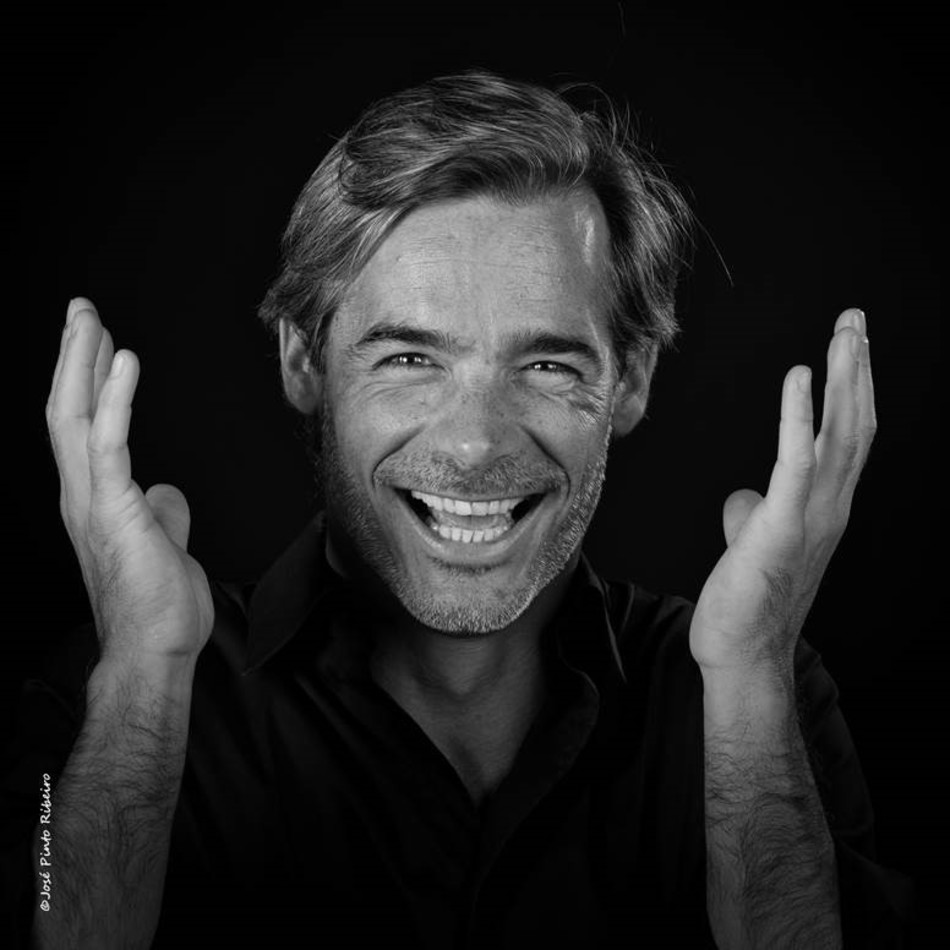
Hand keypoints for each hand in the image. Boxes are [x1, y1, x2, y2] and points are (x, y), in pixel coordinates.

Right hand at [46, 298, 213, 666]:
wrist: (154, 650)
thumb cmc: (158, 607)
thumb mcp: (164, 544)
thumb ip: (162, 513)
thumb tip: (166, 489)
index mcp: (95, 500)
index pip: (82, 427)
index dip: (88, 381)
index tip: (99, 343)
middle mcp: (82, 494)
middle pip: (65, 410)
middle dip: (74, 356)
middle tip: (81, 310)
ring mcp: (92, 502)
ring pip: (74, 416)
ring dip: (82, 362)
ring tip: (90, 318)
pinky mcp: (113, 509)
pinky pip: (110, 442)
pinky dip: (114, 398)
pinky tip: (125, 360)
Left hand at [689, 308, 874, 676]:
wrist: (741, 653)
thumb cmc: (746, 600)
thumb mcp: (754, 544)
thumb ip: (755, 514)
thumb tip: (744, 498)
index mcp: (824, 507)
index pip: (849, 437)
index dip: (853, 388)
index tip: (850, 344)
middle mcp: (830, 507)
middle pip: (856, 425)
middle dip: (857, 368)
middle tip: (856, 318)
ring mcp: (812, 518)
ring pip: (840, 436)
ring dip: (844, 379)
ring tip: (845, 333)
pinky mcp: (782, 527)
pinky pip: (796, 463)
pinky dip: (800, 416)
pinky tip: (799, 375)